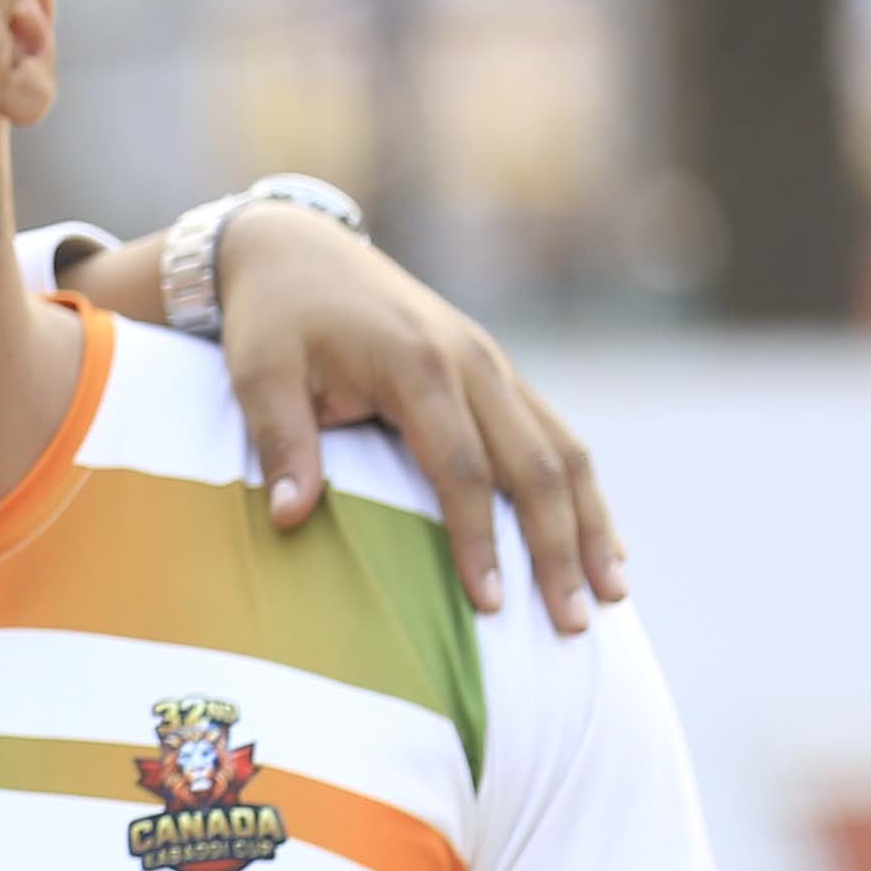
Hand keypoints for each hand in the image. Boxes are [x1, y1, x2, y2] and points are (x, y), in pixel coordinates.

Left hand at [199, 202, 621, 633]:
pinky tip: (602, 541)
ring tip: (612, 594)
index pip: (462, 469)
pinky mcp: (497, 372)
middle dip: (560, 548)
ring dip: (591, 524)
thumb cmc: (273, 318)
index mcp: (419, 365)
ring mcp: (493, 365)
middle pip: (534, 467)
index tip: (489, 603)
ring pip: (563, 450)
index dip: (478, 539)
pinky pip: (554, 433)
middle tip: (574, 622)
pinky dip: (580, 491)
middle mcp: (473, 362)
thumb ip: (282, 442)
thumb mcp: (259, 373)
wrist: (296, 247)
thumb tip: (291, 516)